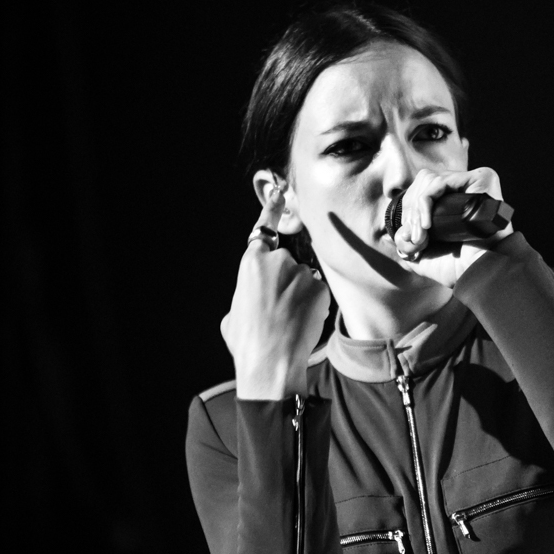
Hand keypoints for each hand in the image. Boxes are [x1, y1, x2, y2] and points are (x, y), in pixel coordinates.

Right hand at [221, 185, 330, 399]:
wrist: (270, 361)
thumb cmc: (247, 342)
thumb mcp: (233, 314)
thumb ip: (245, 295)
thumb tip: (250, 300)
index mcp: (251, 263)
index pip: (264, 229)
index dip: (272, 210)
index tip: (280, 192)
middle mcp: (277, 261)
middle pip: (288, 264)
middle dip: (288, 282)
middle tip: (279, 310)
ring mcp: (301, 272)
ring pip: (305, 280)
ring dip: (301, 296)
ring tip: (289, 321)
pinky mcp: (320, 287)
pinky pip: (319, 293)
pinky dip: (314, 306)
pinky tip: (302, 323)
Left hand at [393, 166, 513, 287]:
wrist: (481, 273)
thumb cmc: (459, 269)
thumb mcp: (424, 257)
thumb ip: (407, 244)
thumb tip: (392, 234)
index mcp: (455, 202)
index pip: (423, 190)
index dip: (411, 212)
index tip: (413, 239)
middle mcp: (466, 189)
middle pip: (424, 182)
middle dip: (412, 212)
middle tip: (418, 240)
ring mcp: (474, 182)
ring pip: (429, 181)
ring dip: (417, 211)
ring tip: (423, 236)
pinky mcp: (481, 179)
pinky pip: (439, 182)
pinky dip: (426, 202)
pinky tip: (428, 224)